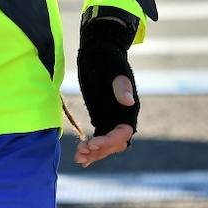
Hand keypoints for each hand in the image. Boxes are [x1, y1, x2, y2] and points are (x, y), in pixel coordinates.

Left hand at [75, 13, 139, 167]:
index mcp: (129, 107)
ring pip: (106, 144)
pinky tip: (80, 155)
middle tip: (82, 151)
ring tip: (78, 156)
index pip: (123, 132)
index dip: (109, 141)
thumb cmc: (107, 58)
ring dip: (94, 153)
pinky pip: (99, 139)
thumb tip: (130, 102)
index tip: (93, 143)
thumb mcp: (114, 70)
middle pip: (115, 143)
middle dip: (100, 150)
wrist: (98, 50)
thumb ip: (121, 86)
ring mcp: (111, 118)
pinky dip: (91, 149)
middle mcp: (122, 116)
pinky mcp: (101, 117)